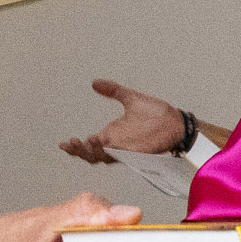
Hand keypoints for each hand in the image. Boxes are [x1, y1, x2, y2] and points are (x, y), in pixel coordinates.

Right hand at [59, 79, 190, 165]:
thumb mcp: (130, 98)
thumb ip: (113, 91)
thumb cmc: (156, 114)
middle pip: (91, 155)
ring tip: (86, 142)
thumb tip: (95, 83)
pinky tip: (101, 144)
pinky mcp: (136, 153)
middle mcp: (116, 145)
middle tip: (70, 144)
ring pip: (102, 158)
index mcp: (112, 135)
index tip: (64, 143)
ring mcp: (125, 150)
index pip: (89, 145)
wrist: (176, 121)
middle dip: (78, 151)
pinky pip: (119, 157)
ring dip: (91, 152)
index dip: (76, 147)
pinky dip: (109, 152)